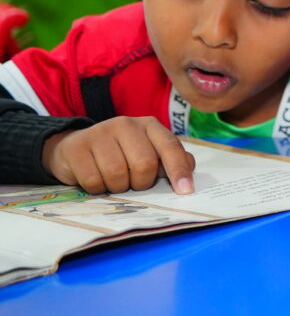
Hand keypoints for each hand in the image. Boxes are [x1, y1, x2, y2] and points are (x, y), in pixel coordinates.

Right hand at [42, 118, 195, 194]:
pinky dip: (97, 188)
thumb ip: (171, 160)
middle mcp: (126, 124)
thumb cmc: (119, 154)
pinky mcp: (77, 147)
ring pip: (117, 174)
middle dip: (141, 183)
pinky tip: (95, 180)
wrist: (74, 148)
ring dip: (117, 187)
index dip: (178, 170)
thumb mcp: (148, 153)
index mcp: (149, 125)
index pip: (170, 147)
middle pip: (144, 164)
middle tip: (133, 184)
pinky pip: (93, 180)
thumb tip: (188, 172)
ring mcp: (99, 133)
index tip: (185, 191)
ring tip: (113, 181)